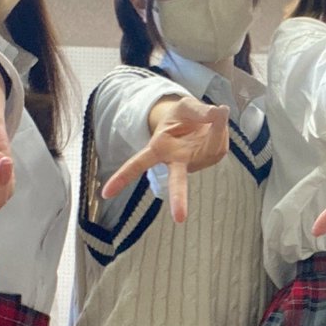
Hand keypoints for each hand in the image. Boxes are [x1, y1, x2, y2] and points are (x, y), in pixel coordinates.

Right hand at [101, 97, 229, 222]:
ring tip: (211, 114)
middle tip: (179, 219)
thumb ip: (200, 110)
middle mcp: (175, 161)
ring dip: (214, 127)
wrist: (196, 120)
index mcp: (157, 148)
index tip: (105, 194)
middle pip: (176, 181)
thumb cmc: (183, 115)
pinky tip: (215, 126)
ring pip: (209, 146)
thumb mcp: (186, 106)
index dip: (122, 178)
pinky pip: (219, 142)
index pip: (138, 164)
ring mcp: (195, 163)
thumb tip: (220, 113)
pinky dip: (220, 128)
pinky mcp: (211, 159)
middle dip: (179, 198)